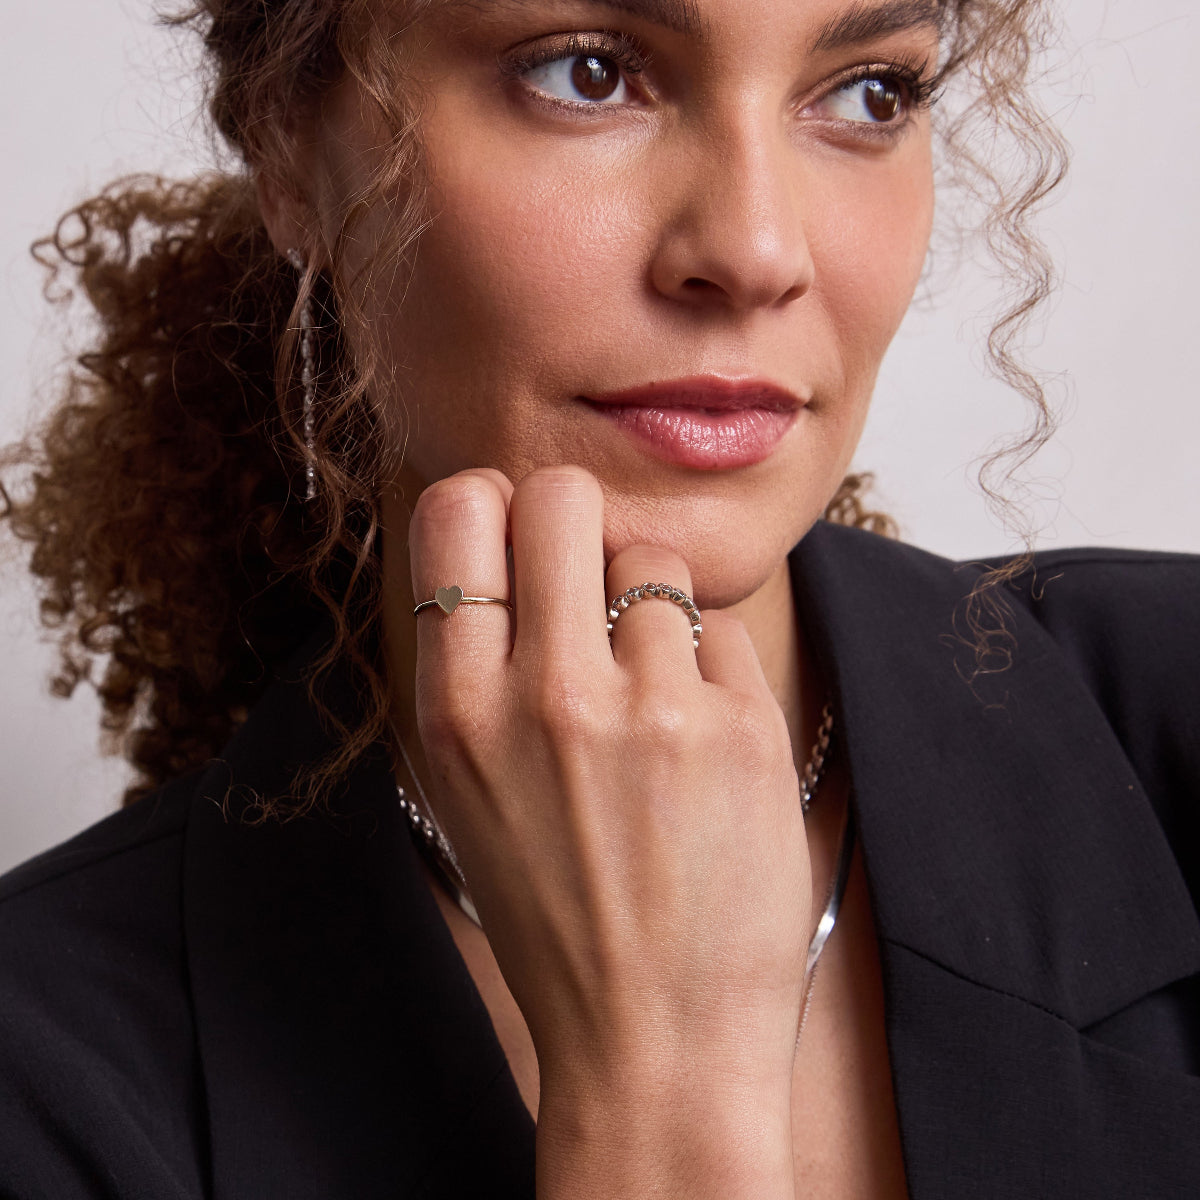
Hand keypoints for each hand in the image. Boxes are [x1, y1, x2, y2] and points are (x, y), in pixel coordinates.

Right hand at [408, 465, 809, 1197]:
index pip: (457, 507)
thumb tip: (511, 543)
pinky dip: (710, 670)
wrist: (653, 1044)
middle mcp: (545, 695)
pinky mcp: (742, 727)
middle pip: (561, 495)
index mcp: (456, 710)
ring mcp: (651, 708)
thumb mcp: (469, 792)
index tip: (518, 545)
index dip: (493, 508)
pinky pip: (721, 628)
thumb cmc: (556, 916)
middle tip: (591, 590)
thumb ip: (478, 664)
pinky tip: (698, 747)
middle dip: (578, 524)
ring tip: (651, 702)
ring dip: (652, 612)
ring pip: (653, 560)